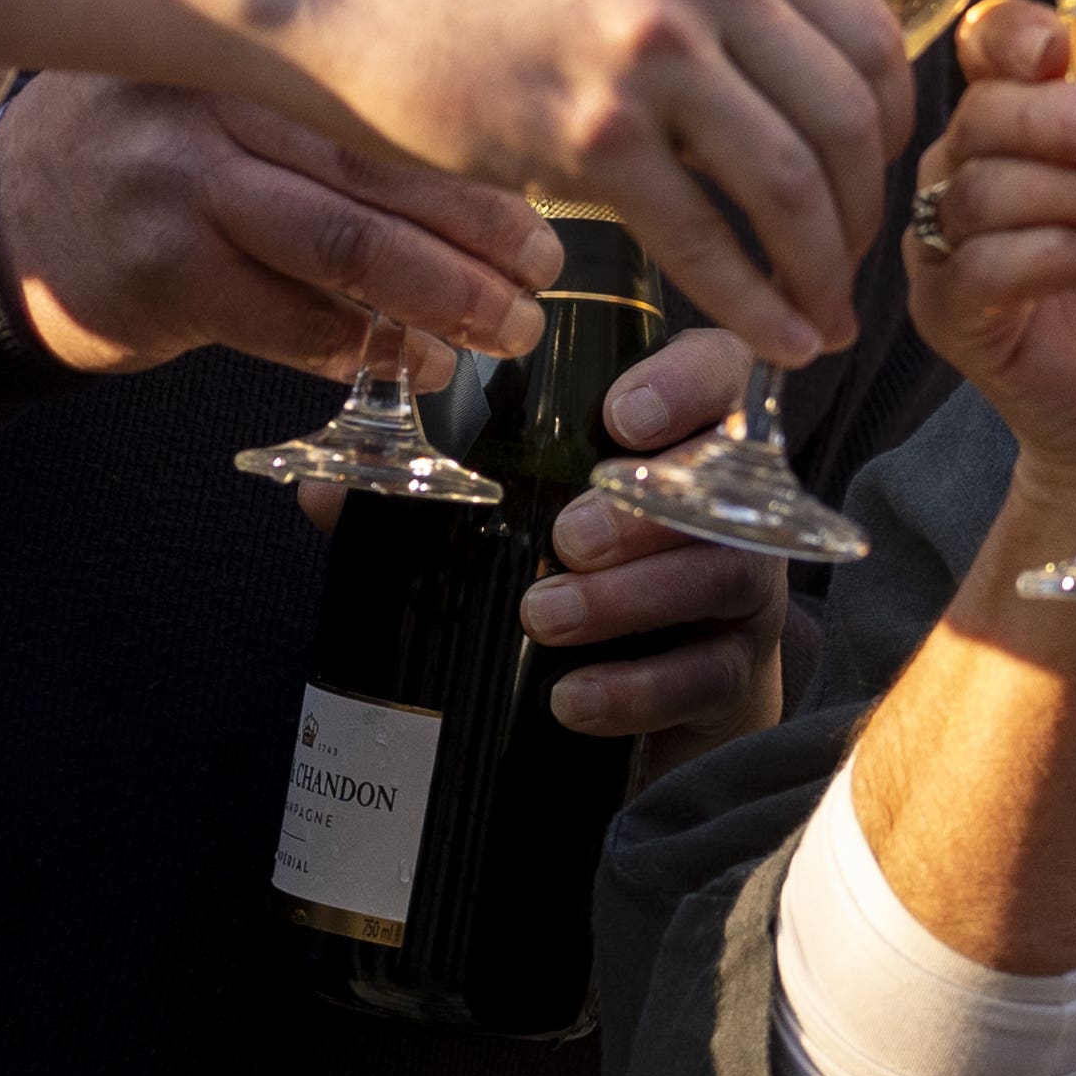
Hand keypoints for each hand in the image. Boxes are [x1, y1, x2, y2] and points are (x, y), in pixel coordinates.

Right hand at [0, 0, 920, 365]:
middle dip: (865, 214)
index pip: (871, 34)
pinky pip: (706, 238)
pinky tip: (775, 343)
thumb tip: (798, 90)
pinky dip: (755, 304)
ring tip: (822, 321)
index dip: (892, 128)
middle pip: (850, 116)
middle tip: (851, 271)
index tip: (873, 183)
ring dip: (823, 270)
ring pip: (793, 183)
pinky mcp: (590, 130)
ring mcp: (649, 47)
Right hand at [0, 72, 547, 380]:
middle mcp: (213, 105)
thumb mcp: (229, 88)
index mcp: (249, 48)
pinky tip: (418, 362)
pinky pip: (293, 321)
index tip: (558, 198)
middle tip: (545, 277)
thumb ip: (336, 102)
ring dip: (446, 300)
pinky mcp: (162, 277)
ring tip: (508, 330)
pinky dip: (369, 349)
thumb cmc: (157, 152)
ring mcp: (181, 190)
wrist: (11, 223)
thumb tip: (502, 148)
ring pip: (350, 250)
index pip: (398, 103)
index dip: (487, 158)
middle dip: (485, 236)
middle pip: (385, 174)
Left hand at [294, 332, 782, 746]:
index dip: (685, 383)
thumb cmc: (579, 570)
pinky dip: (636, 689)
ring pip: (722, 576)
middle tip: (565, 538)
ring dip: (630, 598)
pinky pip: (707, 676)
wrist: (657, 690)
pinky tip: (571, 699)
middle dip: (643, 508)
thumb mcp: (514, 519)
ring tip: (543, 617)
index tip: (619, 417)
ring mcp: (748, 588)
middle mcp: (734, 505)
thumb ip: (431, 497)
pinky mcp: (738, 673)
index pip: (721, 376)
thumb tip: (327, 490)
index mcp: (687, 438)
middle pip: (722, 483)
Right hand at [906, 0, 1075, 526]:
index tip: (1063, 44)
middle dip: (1055, 117)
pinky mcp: (955, 317)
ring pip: (980, 190)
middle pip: (981, 114)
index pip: (989, 49)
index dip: (1012, 35)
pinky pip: (986, 269)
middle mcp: (976, 173)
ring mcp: (953, 247)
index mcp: (1032, 126)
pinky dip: (1061, 253)